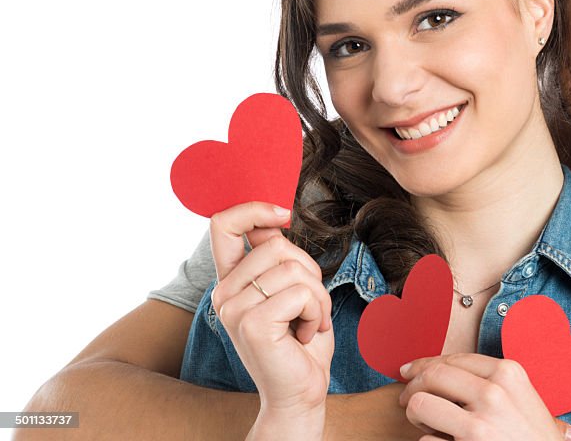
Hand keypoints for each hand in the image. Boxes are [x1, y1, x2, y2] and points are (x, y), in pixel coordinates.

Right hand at [209, 202, 334, 428]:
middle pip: (277, 245)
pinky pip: (302, 293)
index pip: (222, 224)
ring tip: (310, 322)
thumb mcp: (291, 289)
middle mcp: (223, 293)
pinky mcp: (252, 324)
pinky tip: (306, 334)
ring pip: (294, 269)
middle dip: (310, 273)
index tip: (283, 214)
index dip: (253, 208)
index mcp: (230, 281)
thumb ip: (277, 258)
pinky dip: (317, 312)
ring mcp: (233, 309)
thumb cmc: (301, 341)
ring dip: (318, 297)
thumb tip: (273, 222)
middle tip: (310, 305)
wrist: (300, 392)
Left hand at [398, 354, 570, 440]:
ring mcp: (478, 424)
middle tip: (408, 398)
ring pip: (420, 403)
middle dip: (413, 385)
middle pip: (432, 375)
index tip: (411, 370)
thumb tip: (443, 368)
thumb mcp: (524, 400)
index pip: (454, 358)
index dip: (427, 363)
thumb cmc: (535, 439)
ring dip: (416, 414)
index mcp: (509, 374)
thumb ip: (492, 381)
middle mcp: (493, 393)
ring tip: (425, 422)